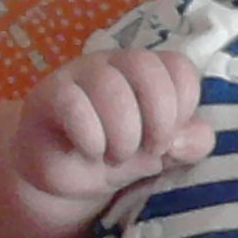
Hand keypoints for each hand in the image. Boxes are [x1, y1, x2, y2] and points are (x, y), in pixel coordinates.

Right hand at [11, 49, 213, 202]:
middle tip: (151, 151)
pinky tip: (91, 153)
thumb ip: (190, 144)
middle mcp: (115, 64)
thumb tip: (181, 139)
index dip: (183, 106)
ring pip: (110, 86)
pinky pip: (73, 104)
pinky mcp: (48, 96)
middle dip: (158, 119)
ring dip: (123, 134)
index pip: (178, 67)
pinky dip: (91, 138)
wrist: (62, 174)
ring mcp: (79, 75)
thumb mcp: (163, 155)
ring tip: (117, 157)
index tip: (171, 138)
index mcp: (149, 71)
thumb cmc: (117, 155)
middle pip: (146, 67)